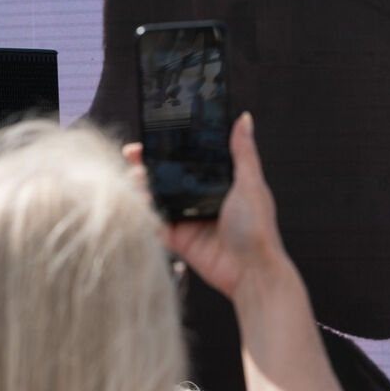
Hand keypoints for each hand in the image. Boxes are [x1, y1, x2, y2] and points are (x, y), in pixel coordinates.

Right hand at [123, 112, 284, 298]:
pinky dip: (143, 213)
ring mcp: (189, 218)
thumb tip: (244, 118)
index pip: (194, 158)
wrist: (250, 272)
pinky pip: (155, 223)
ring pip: (159, 197)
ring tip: (131, 177)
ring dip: (142, 186)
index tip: (155, 132)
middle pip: (171, 175)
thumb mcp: (250, 185)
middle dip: (150, 163)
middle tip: (132, 153)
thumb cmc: (258, 228)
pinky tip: (133, 203)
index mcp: (222, 182)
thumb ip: (242, 153)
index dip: (175, 145)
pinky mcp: (179, 239)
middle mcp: (204, 197)